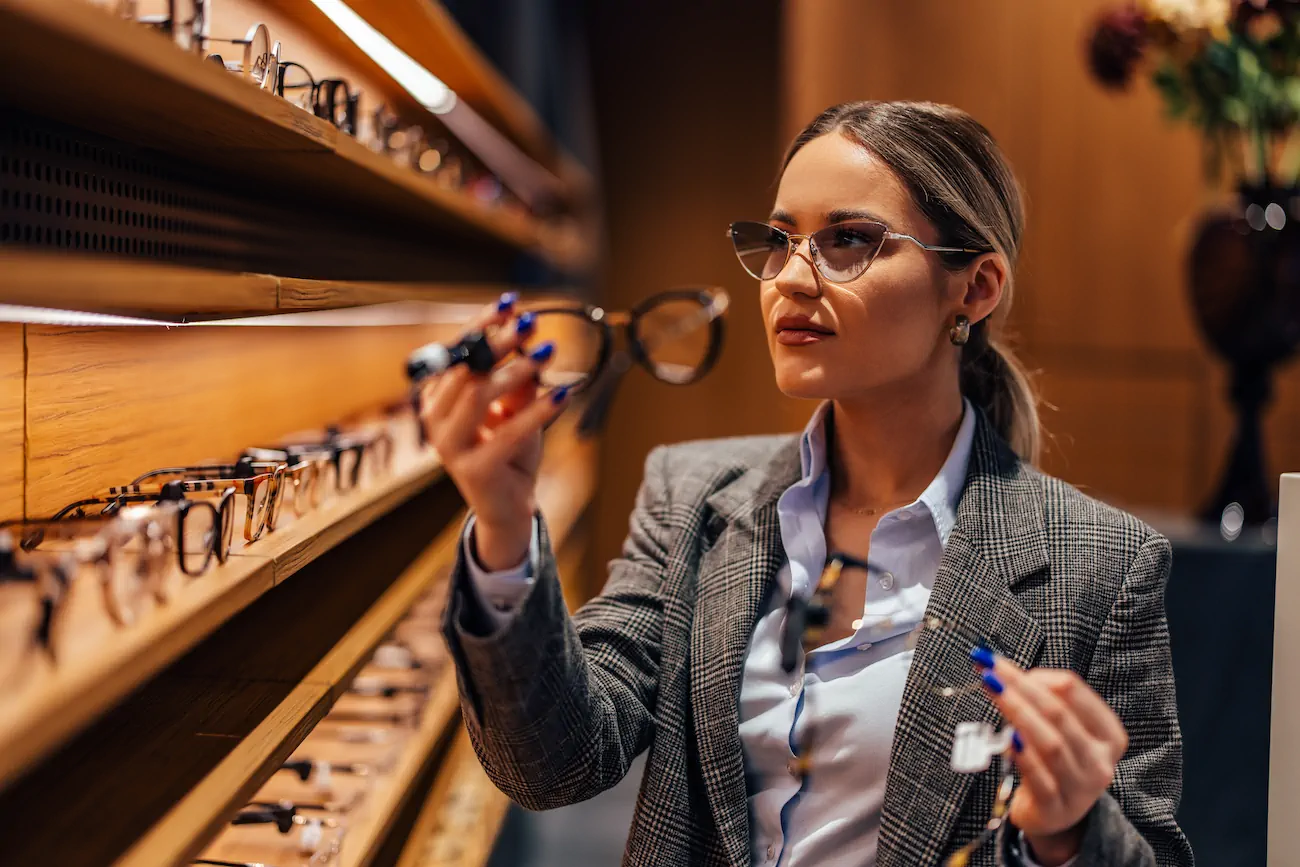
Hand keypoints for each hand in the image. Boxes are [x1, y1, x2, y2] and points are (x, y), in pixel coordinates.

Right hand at [419, 292, 569, 569]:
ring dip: (516, 370)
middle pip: (466, 370)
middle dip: (499, 342)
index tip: (509, 304)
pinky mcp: (473, 469)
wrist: (506, 506)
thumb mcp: (515, 408)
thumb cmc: (507, 451)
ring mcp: (449, 446)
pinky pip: (508, 433)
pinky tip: (563, 394)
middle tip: (531, 322)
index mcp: (438, 398)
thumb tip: (529, 335)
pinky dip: (538, 411)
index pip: (457, 353)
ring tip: (547, 352)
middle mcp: (435, 419)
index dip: (482, 326)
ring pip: (479, 395)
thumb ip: (519, 378)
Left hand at [972, 652, 1128, 865]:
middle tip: (990, 671)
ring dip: (1018, 712)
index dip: (1038, 674)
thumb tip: (1010, 674)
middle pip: (1060, 714)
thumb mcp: (1063, 732)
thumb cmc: (1055, 763)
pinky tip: (1006, 739)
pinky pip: (1039, 777)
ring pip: (1051, 743)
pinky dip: (1022, 755)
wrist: (1055, 815)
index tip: (1003, 665)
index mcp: (1109, 734)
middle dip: (1021, 688)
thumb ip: (1045, 703)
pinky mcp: (1056, 808)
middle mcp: (1100, 761)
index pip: (1075, 692)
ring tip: (993, 692)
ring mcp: (1081, 787)